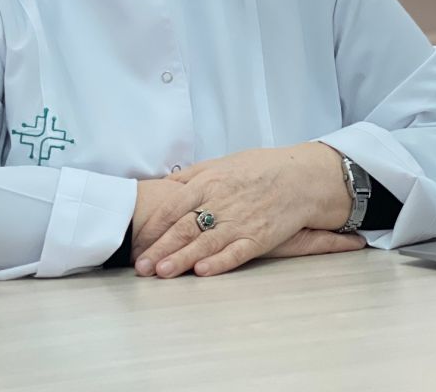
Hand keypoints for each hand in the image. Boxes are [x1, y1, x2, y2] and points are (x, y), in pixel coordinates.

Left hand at [132, 143, 352, 278]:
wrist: (298, 176)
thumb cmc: (257, 168)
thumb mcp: (220, 163)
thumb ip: (191, 175)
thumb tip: (164, 184)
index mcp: (208, 182)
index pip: (174, 205)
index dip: (154, 225)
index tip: (138, 240)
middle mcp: (220, 202)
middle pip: (184, 227)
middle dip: (160, 248)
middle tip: (141, 265)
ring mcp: (239, 221)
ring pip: (205, 243)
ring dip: (181, 259)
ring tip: (161, 272)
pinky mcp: (258, 237)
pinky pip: (235, 253)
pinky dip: (218, 263)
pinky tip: (202, 272)